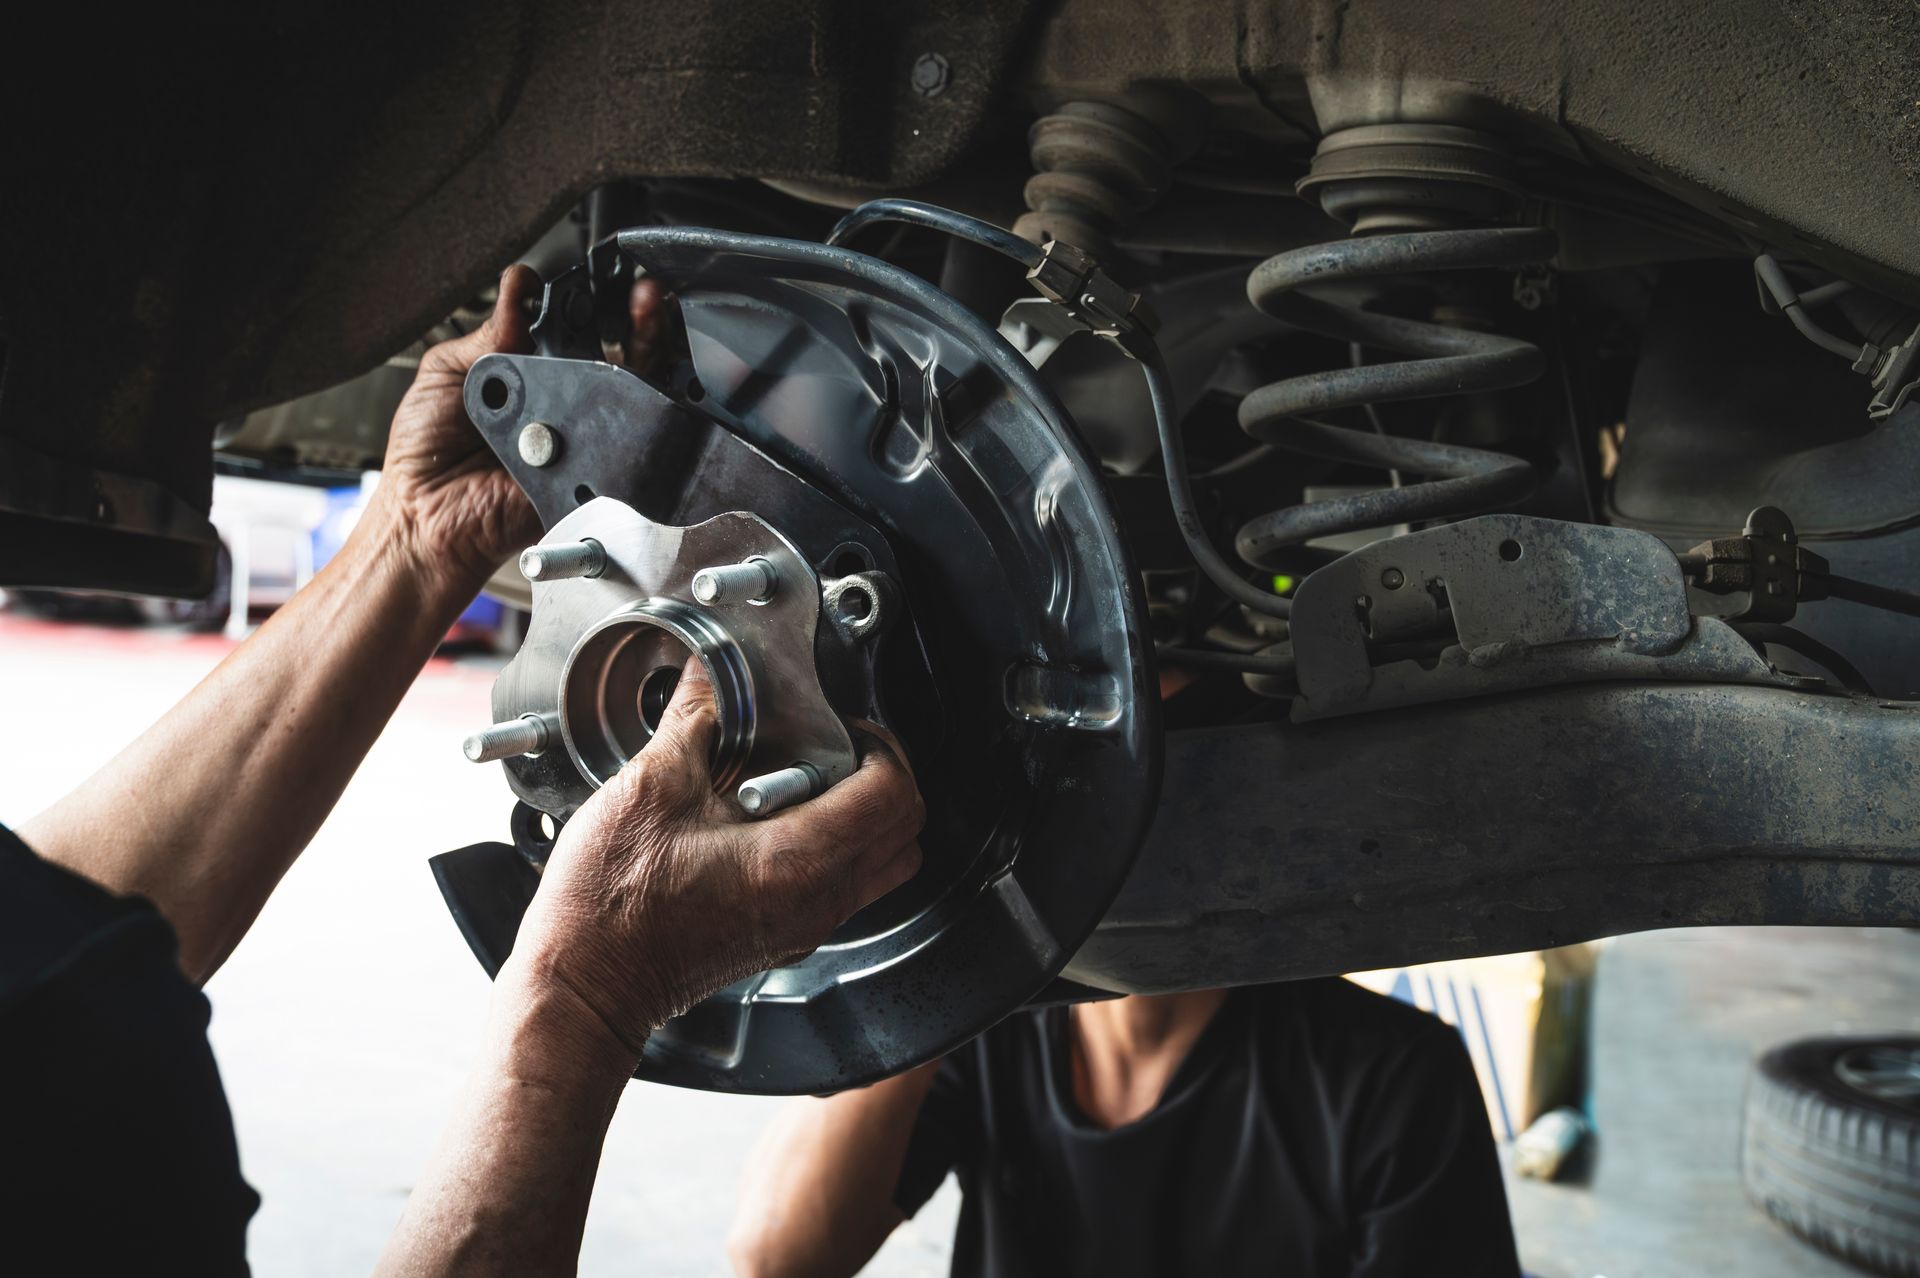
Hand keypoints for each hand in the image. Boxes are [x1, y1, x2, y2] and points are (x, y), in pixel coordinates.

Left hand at [372, 269, 680, 591]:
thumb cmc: (425, 457)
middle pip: (610, 351)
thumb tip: (522, 290)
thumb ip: (487, 333)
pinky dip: (623, 403)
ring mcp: (579, 432)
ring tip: (642, 312)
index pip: (566, 328)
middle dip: (630, 316)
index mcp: (524, 373)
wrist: (428, 517)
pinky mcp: (592, 466)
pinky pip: (620, 433)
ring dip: (642, 345)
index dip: (583, 301)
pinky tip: (625, 370)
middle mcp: (558, 400)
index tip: (592, 279)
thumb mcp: (446, 373)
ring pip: (627, 386)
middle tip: (636, 294)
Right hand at [500, 662, 924, 1070]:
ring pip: (882, 863)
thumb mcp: (651, 787)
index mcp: (798, 860)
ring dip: (861, 813)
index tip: (844, 723)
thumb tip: (714, 670)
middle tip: (833, 745)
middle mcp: (817, 900)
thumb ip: (695, 718)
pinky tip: (768, 821)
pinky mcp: (785, 935)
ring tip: (800, 781)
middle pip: (905, 830)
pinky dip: (833, 844)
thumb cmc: (608, 909)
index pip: (893, 793)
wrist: (583, 986)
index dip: (880, 744)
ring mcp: (806, 925)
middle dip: (882, 775)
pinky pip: (844, 884)